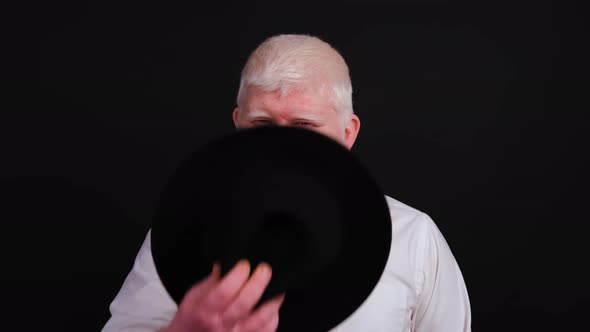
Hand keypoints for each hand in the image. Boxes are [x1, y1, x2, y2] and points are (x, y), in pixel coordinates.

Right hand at [162, 260, 284, 331]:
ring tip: (277, 288)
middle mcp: (222, 325)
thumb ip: (210, 281)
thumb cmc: (193, 317)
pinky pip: (266, 331)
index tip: (244, 264)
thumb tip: (226, 263)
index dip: (236, 276)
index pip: (223, 293)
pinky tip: (273, 308)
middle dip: (258, 283)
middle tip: (265, 269)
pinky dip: (273, 319)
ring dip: (271, 302)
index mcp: (205, 311)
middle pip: (244, 304)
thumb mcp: (193, 297)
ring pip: (260, 320)